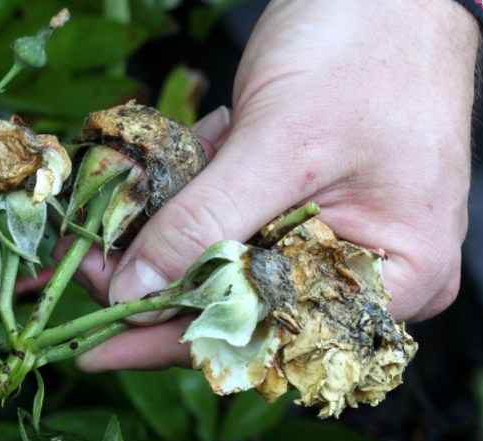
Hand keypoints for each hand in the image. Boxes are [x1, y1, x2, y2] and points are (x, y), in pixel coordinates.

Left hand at [70, 0, 479, 370]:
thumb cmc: (367, 50)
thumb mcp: (282, 145)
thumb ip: (207, 223)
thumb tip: (134, 292)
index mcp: (397, 275)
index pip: (268, 334)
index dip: (174, 342)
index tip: (97, 349)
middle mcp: (364, 265)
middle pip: (241, 301)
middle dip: (158, 284)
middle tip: (86, 272)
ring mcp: (328, 225)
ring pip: (224, 256)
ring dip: (158, 239)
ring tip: (96, 232)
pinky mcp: (293, 189)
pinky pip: (227, 212)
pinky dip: (182, 199)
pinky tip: (142, 187)